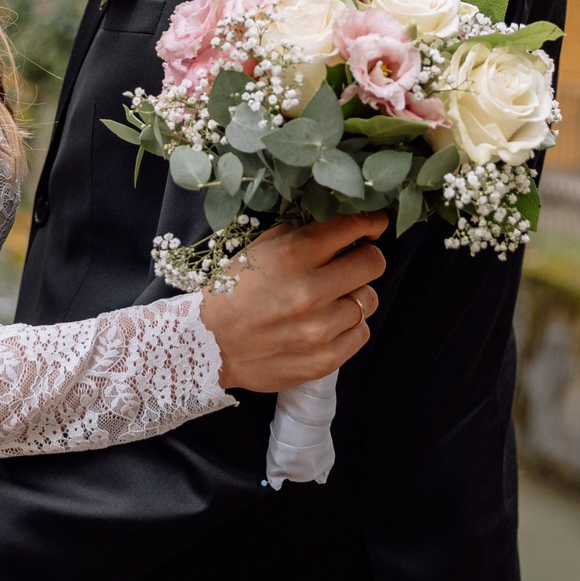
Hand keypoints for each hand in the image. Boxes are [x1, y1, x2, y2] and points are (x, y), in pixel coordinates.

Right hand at [198, 212, 385, 391]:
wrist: (205, 346)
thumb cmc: (231, 292)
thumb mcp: (256, 250)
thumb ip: (297, 233)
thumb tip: (336, 224)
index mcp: (292, 255)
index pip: (354, 226)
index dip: (370, 221)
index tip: (373, 225)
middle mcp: (310, 290)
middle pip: (373, 263)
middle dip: (366, 258)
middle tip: (351, 264)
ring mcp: (320, 329)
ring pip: (369, 300)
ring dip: (353, 297)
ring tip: (329, 301)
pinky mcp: (324, 359)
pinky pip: (361, 333)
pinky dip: (348, 327)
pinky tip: (325, 326)